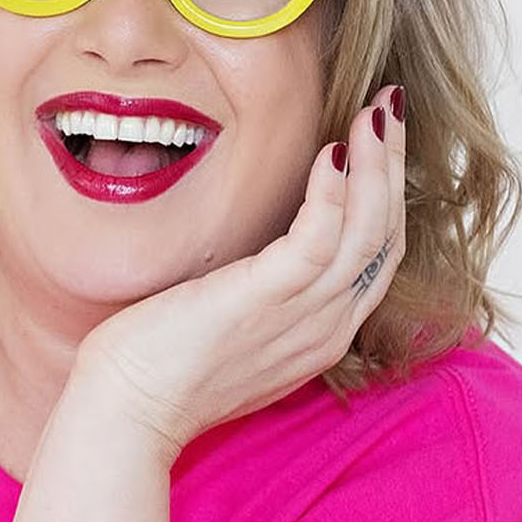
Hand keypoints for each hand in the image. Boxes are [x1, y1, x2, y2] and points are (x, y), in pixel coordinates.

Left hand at [73, 88, 405, 462]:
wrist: (127, 412)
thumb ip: (258, 298)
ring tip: (377, 110)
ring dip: (378, 163)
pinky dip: (334, 191)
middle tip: (389, 108)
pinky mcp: (265, 300)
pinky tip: (333, 149)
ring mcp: (301, 318)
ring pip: (368, 231)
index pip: (375, 259)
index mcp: (318, 336)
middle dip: (394, 168)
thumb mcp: (229, 331)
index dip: (385, 198)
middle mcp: (324, 329)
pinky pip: (320, 237)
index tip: (378, 144)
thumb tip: (252, 260)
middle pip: (384, 239)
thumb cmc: (159, 370)